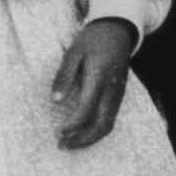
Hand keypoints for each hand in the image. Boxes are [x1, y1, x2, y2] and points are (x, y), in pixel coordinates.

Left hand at [51, 17, 137, 148]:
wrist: (118, 30)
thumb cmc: (92, 40)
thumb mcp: (73, 52)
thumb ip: (64, 76)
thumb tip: (55, 100)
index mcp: (99, 78)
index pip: (86, 110)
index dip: (73, 125)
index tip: (59, 132)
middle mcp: (112, 90)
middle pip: (102, 125)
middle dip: (83, 140)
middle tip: (63, 145)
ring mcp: (118, 94)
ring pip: (108, 124)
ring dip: (90, 138)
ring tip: (71, 143)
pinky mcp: (120, 95)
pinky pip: (111, 118)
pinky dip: (97, 130)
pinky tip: (83, 132)